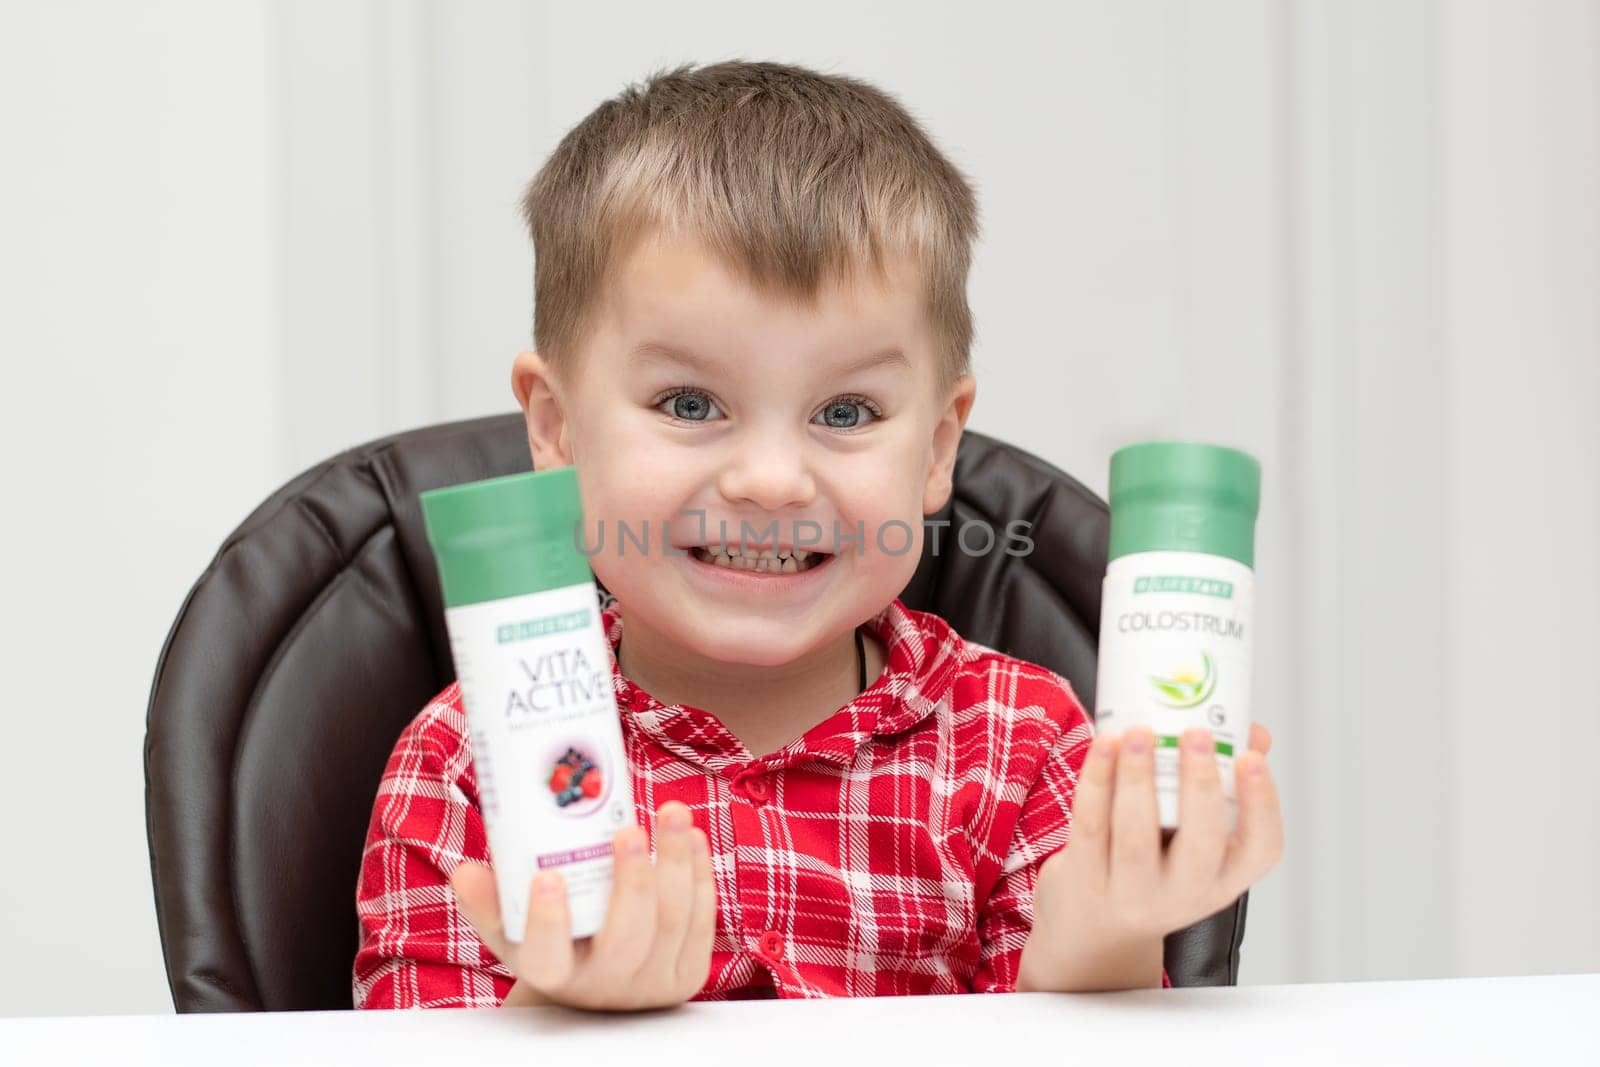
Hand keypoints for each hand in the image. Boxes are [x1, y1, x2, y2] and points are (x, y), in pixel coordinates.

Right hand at [449, 800, 715, 1011]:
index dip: (548, 921)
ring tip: (672, 812)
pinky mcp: (688, 972)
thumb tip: (465, 872)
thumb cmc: (553, 942)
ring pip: (672, 923)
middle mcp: (605, 986)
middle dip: (632, 881)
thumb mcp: (512, 929)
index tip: (547, 876)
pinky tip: (692, 836)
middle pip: (625, 940)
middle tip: (628, 830)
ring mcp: (652, 982)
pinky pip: (700, 921)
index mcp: (555, 976)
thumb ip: (488, 901)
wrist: (598, 983)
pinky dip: (699, 874)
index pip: (547, 959)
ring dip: (675, 863)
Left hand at [1017, 723, 1281, 991]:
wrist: (1094, 933)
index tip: (1251, 758)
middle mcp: (1183, 893)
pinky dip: (1096, 781)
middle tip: (1196, 733)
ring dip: (1138, 777)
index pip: (1262, 849)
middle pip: (1200, 844)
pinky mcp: (1083, 879)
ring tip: (1140, 732)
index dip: (1262, 803)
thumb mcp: (1195, 844)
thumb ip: (1223, 786)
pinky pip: (1090, 825)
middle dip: (1199, 784)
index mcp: (1223, 879)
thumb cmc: (1154, 870)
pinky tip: (1104, 744)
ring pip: (1136, 835)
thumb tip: (1252, 730)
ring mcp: (1130, 891)